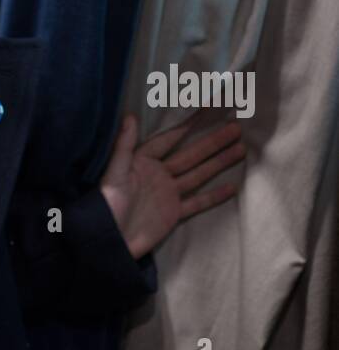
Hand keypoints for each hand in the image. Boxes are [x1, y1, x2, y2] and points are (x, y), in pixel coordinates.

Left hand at [99, 112, 245, 259]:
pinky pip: (198, 202)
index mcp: (143, 161)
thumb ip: (124, 145)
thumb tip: (130, 116)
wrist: (110, 240)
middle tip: (235, 128)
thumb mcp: (114, 172)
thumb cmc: (108, 203)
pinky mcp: (174, 213)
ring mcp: (169, 193)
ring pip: (199, 174)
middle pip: (191, 154)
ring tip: (241, 149)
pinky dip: (214, 196)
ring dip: (219, 162)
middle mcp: (159, 174)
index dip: (187, 124)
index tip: (205, 109)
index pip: (170, 138)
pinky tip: (232, 187)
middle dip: (212, 142)